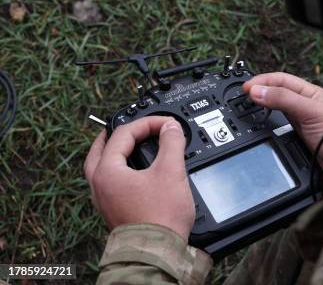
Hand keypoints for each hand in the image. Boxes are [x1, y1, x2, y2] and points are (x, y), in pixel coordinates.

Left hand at [84, 116, 194, 240]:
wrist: (157, 251)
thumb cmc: (160, 217)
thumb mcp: (171, 171)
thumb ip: (171, 142)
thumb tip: (171, 127)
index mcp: (107, 172)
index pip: (123, 133)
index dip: (147, 123)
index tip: (166, 123)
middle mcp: (99, 185)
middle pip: (101, 150)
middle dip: (116, 134)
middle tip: (129, 126)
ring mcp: (104, 200)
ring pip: (101, 167)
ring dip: (114, 152)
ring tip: (127, 146)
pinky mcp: (113, 211)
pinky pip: (109, 183)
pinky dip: (119, 170)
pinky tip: (132, 174)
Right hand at [243, 72, 322, 190]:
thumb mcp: (312, 111)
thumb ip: (285, 99)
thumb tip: (258, 91)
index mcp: (307, 94)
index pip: (279, 80)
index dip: (261, 81)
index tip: (244, 88)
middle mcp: (300, 109)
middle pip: (272, 98)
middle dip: (256, 97)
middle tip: (238, 101)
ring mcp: (296, 127)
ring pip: (271, 118)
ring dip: (257, 118)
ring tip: (242, 118)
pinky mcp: (294, 145)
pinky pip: (273, 139)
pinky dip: (263, 138)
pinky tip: (255, 139)